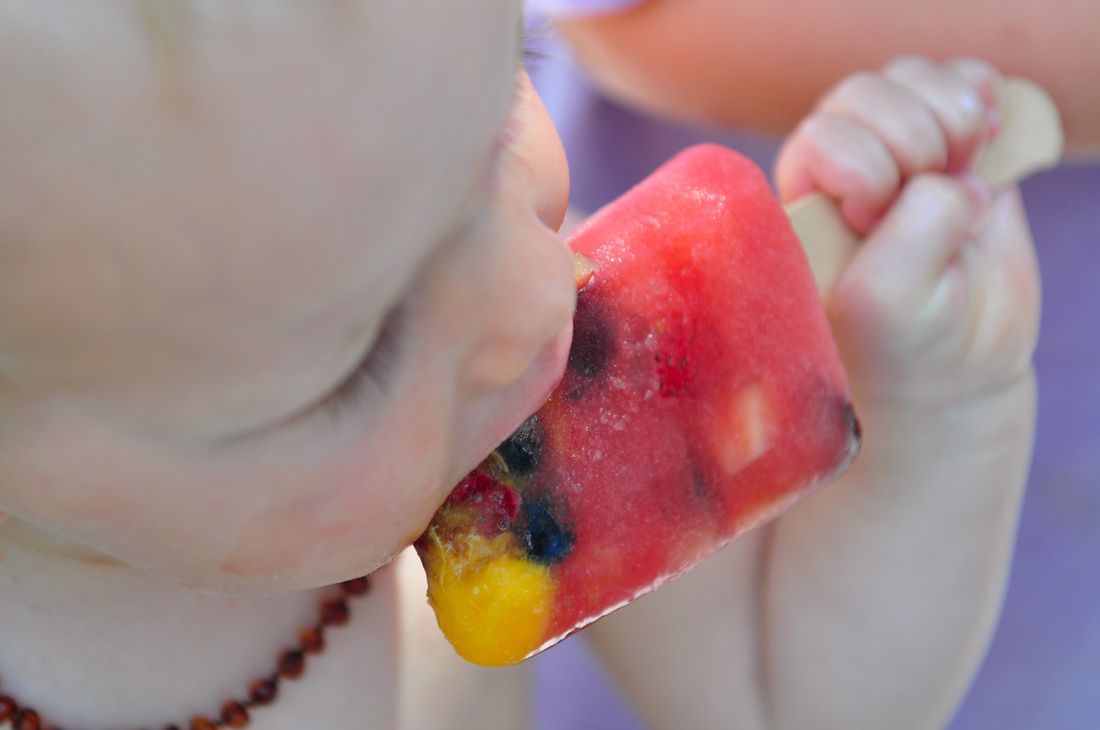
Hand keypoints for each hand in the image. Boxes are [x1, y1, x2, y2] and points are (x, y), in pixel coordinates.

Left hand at [775, 57, 1039, 408]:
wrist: (957, 364)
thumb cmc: (902, 343)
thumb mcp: (891, 301)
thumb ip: (916, 228)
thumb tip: (960, 177)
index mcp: (799, 207)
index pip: (822, 137)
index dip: (864, 171)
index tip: (877, 224)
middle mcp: (835, 174)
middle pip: (862, 97)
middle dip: (912, 143)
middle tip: (934, 206)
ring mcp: (891, 154)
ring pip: (906, 81)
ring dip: (948, 118)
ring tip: (964, 174)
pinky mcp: (947, 145)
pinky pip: (955, 80)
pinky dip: (978, 96)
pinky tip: (988, 139)